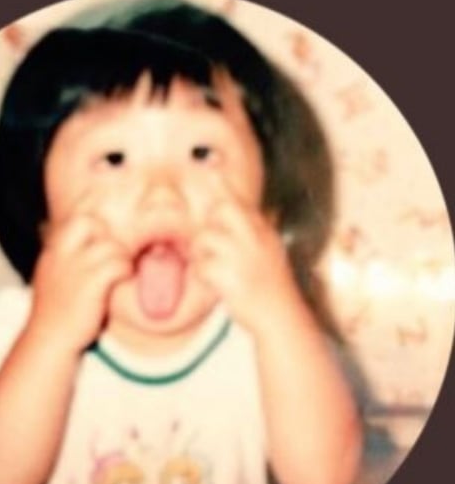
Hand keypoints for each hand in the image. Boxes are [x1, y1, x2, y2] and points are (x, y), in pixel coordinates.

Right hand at [30, 197, 131, 351]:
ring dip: (122, 257)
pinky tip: (123, 282)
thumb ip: (65, 259)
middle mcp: (61, 256)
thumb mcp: (52, 278)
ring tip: (122, 273)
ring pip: (110, 246)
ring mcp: (75, 269)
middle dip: (107, 236)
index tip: (104, 245)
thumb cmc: (57, 313)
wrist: (49, 341)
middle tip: (114, 256)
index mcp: (53, 253)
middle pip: (90, 223)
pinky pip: (118, 265)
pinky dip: (125, 271)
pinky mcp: (91, 285)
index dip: (96, 228)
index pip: (77, 221)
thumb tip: (86, 244)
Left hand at [190, 179, 300, 335]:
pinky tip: (216, 283)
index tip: (208, 165)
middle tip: (208, 237)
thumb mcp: (270, 250)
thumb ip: (257, 228)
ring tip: (216, 268)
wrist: (281, 318)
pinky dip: (203, 275)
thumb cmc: (272, 284)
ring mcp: (242, 257)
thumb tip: (250, 210)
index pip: (239, 199)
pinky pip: (201, 267)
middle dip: (209, 218)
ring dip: (202, 253)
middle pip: (221, 209)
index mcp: (263, 230)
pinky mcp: (230, 278)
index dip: (221, 182)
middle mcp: (255, 239)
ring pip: (205, 238)